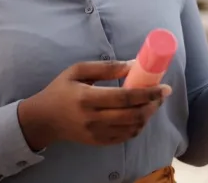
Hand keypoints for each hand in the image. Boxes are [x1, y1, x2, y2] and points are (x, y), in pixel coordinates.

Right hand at [18, 61, 170, 150]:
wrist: (44, 119)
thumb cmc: (61, 90)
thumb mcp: (78, 70)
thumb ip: (106, 67)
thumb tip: (133, 64)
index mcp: (87, 98)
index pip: (125, 97)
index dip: (148, 93)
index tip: (164, 87)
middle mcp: (93, 119)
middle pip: (132, 115)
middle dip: (153, 105)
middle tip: (162, 94)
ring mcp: (96, 133)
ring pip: (132, 129)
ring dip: (147, 116)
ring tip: (153, 103)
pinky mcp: (98, 142)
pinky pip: (124, 137)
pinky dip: (137, 127)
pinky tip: (140, 115)